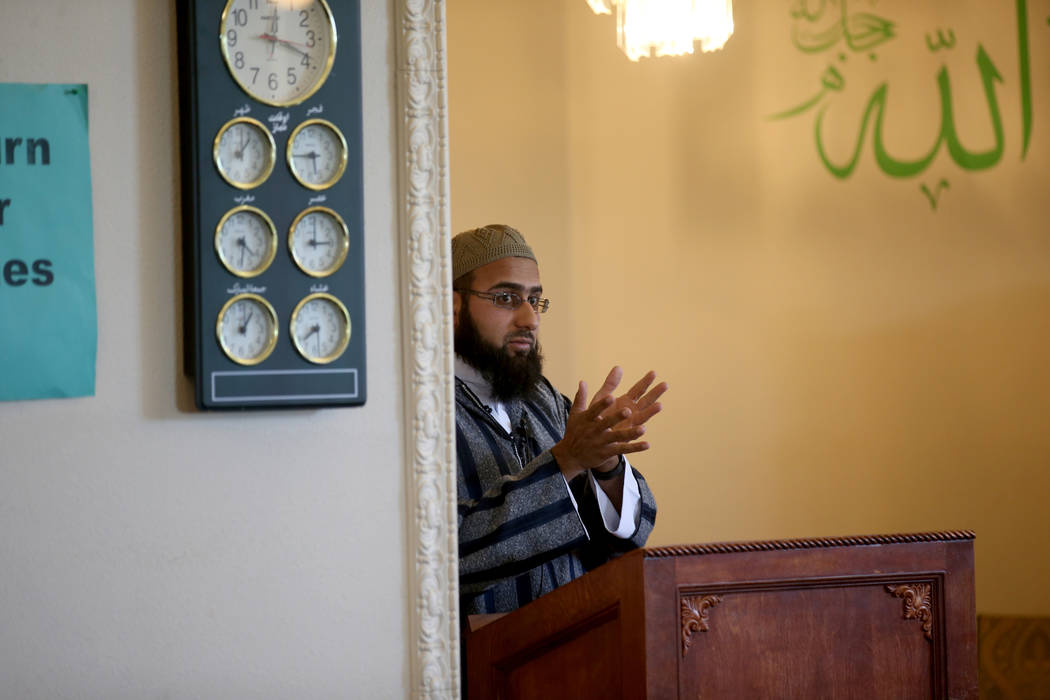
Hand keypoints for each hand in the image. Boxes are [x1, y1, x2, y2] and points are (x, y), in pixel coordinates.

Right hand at [551, 367, 665, 479]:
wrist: (571, 456)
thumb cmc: (575, 431)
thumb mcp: (576, 414)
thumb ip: (581, 397)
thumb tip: (583, 381)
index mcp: (587, 419)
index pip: (595, 410)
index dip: (602, 404)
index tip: (610, 396)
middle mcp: (595, 430)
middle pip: (607, 423)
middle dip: (617, 417)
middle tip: (628, 410)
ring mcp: (602, 442)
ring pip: (618, 437)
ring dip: (631, 433)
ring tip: (643, 428)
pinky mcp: (608, 452)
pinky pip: (623, 450)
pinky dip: (635, 448)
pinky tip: (647, 444)